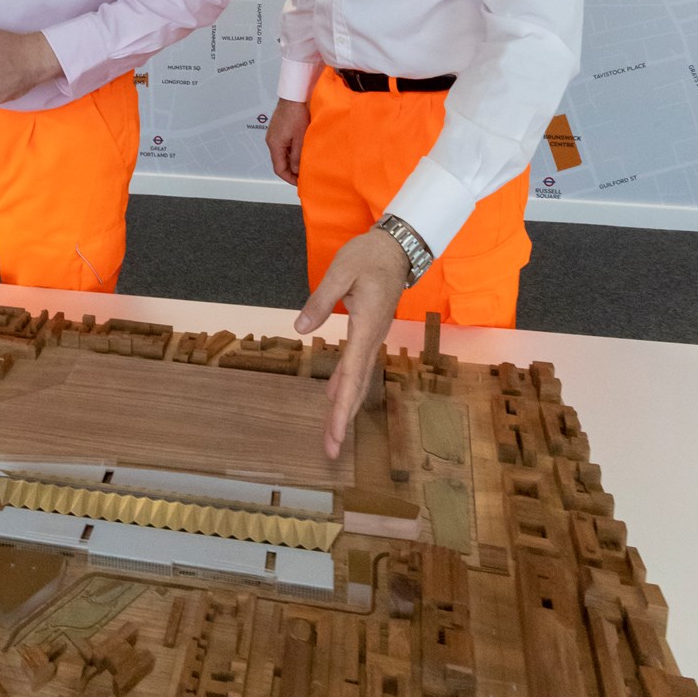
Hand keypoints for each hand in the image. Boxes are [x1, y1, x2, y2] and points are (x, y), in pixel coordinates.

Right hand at [266, 98, 310, 184]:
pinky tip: (299, 151)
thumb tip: (296, 170)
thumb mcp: (300, 139)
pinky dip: (290, 152)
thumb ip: (297, 156)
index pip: (279, 169)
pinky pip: (282, 145)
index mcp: (274, 145)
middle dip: (291, 171)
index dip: (289, 178)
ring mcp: (273, 135)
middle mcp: (271, 141)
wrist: (293, 96)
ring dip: (291, 161)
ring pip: (281, 154)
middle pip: (279, 162)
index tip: (299, 182)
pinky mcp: (277, 129)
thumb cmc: (296, 113)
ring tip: (303, 163)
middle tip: (303, 175)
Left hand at [295, 228, 409, 459]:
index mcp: (367, 326)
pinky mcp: (369, 332)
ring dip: (345, 406)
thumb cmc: (368, 256)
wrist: (397, 247)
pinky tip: (332, 396)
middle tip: (331, 449)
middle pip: (357, 385)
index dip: (342, 406)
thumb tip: (300, 327)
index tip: (334, 432)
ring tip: (332, 434)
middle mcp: (372, 338)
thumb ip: (321, 300)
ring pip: (359, 379)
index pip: (352, 374)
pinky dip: (345, 384)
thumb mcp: (340, 272)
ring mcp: (372, 337)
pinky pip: (357, 365)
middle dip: (343, 418)